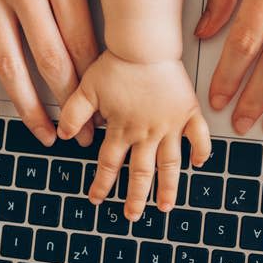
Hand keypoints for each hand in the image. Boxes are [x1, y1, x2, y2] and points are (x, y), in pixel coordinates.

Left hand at [57, 51, 210, 220]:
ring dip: (168, 188)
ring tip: (166, 207)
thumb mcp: (86, 89)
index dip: (102, 184)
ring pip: (170, 164)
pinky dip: (201, 151)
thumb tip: (61, 136)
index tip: (97, 198)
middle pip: (140, 173)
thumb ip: (73, 114)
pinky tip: (199, 165)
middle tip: (133, 216)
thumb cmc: (117, 64)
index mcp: (122, 130)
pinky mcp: (188, 112)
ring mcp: (170, 125)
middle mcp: (146, 133)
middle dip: (135, 198)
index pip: (109, 165)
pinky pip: (199, 136)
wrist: (145, 46)